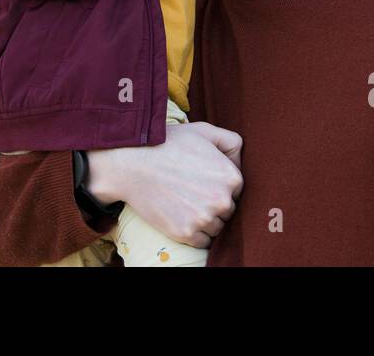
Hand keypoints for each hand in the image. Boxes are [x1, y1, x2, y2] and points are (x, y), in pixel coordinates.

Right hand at [86, 120, 242, 248]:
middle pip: (228, 210)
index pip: (236, 190)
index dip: (220, 185)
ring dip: (205, 219)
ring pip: (216, 227)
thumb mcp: (203, 131)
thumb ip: (230, 141)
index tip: (203, 179)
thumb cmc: (168, 144)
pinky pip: (203, 242)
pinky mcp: (187, 233)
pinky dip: (195, 233)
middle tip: (192, 190)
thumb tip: (240, 161)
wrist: (133, 163)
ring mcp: (204, 219)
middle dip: (214, 203)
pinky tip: (181, 215)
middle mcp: (222, 200)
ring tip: (185, 202)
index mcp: (230, 176)